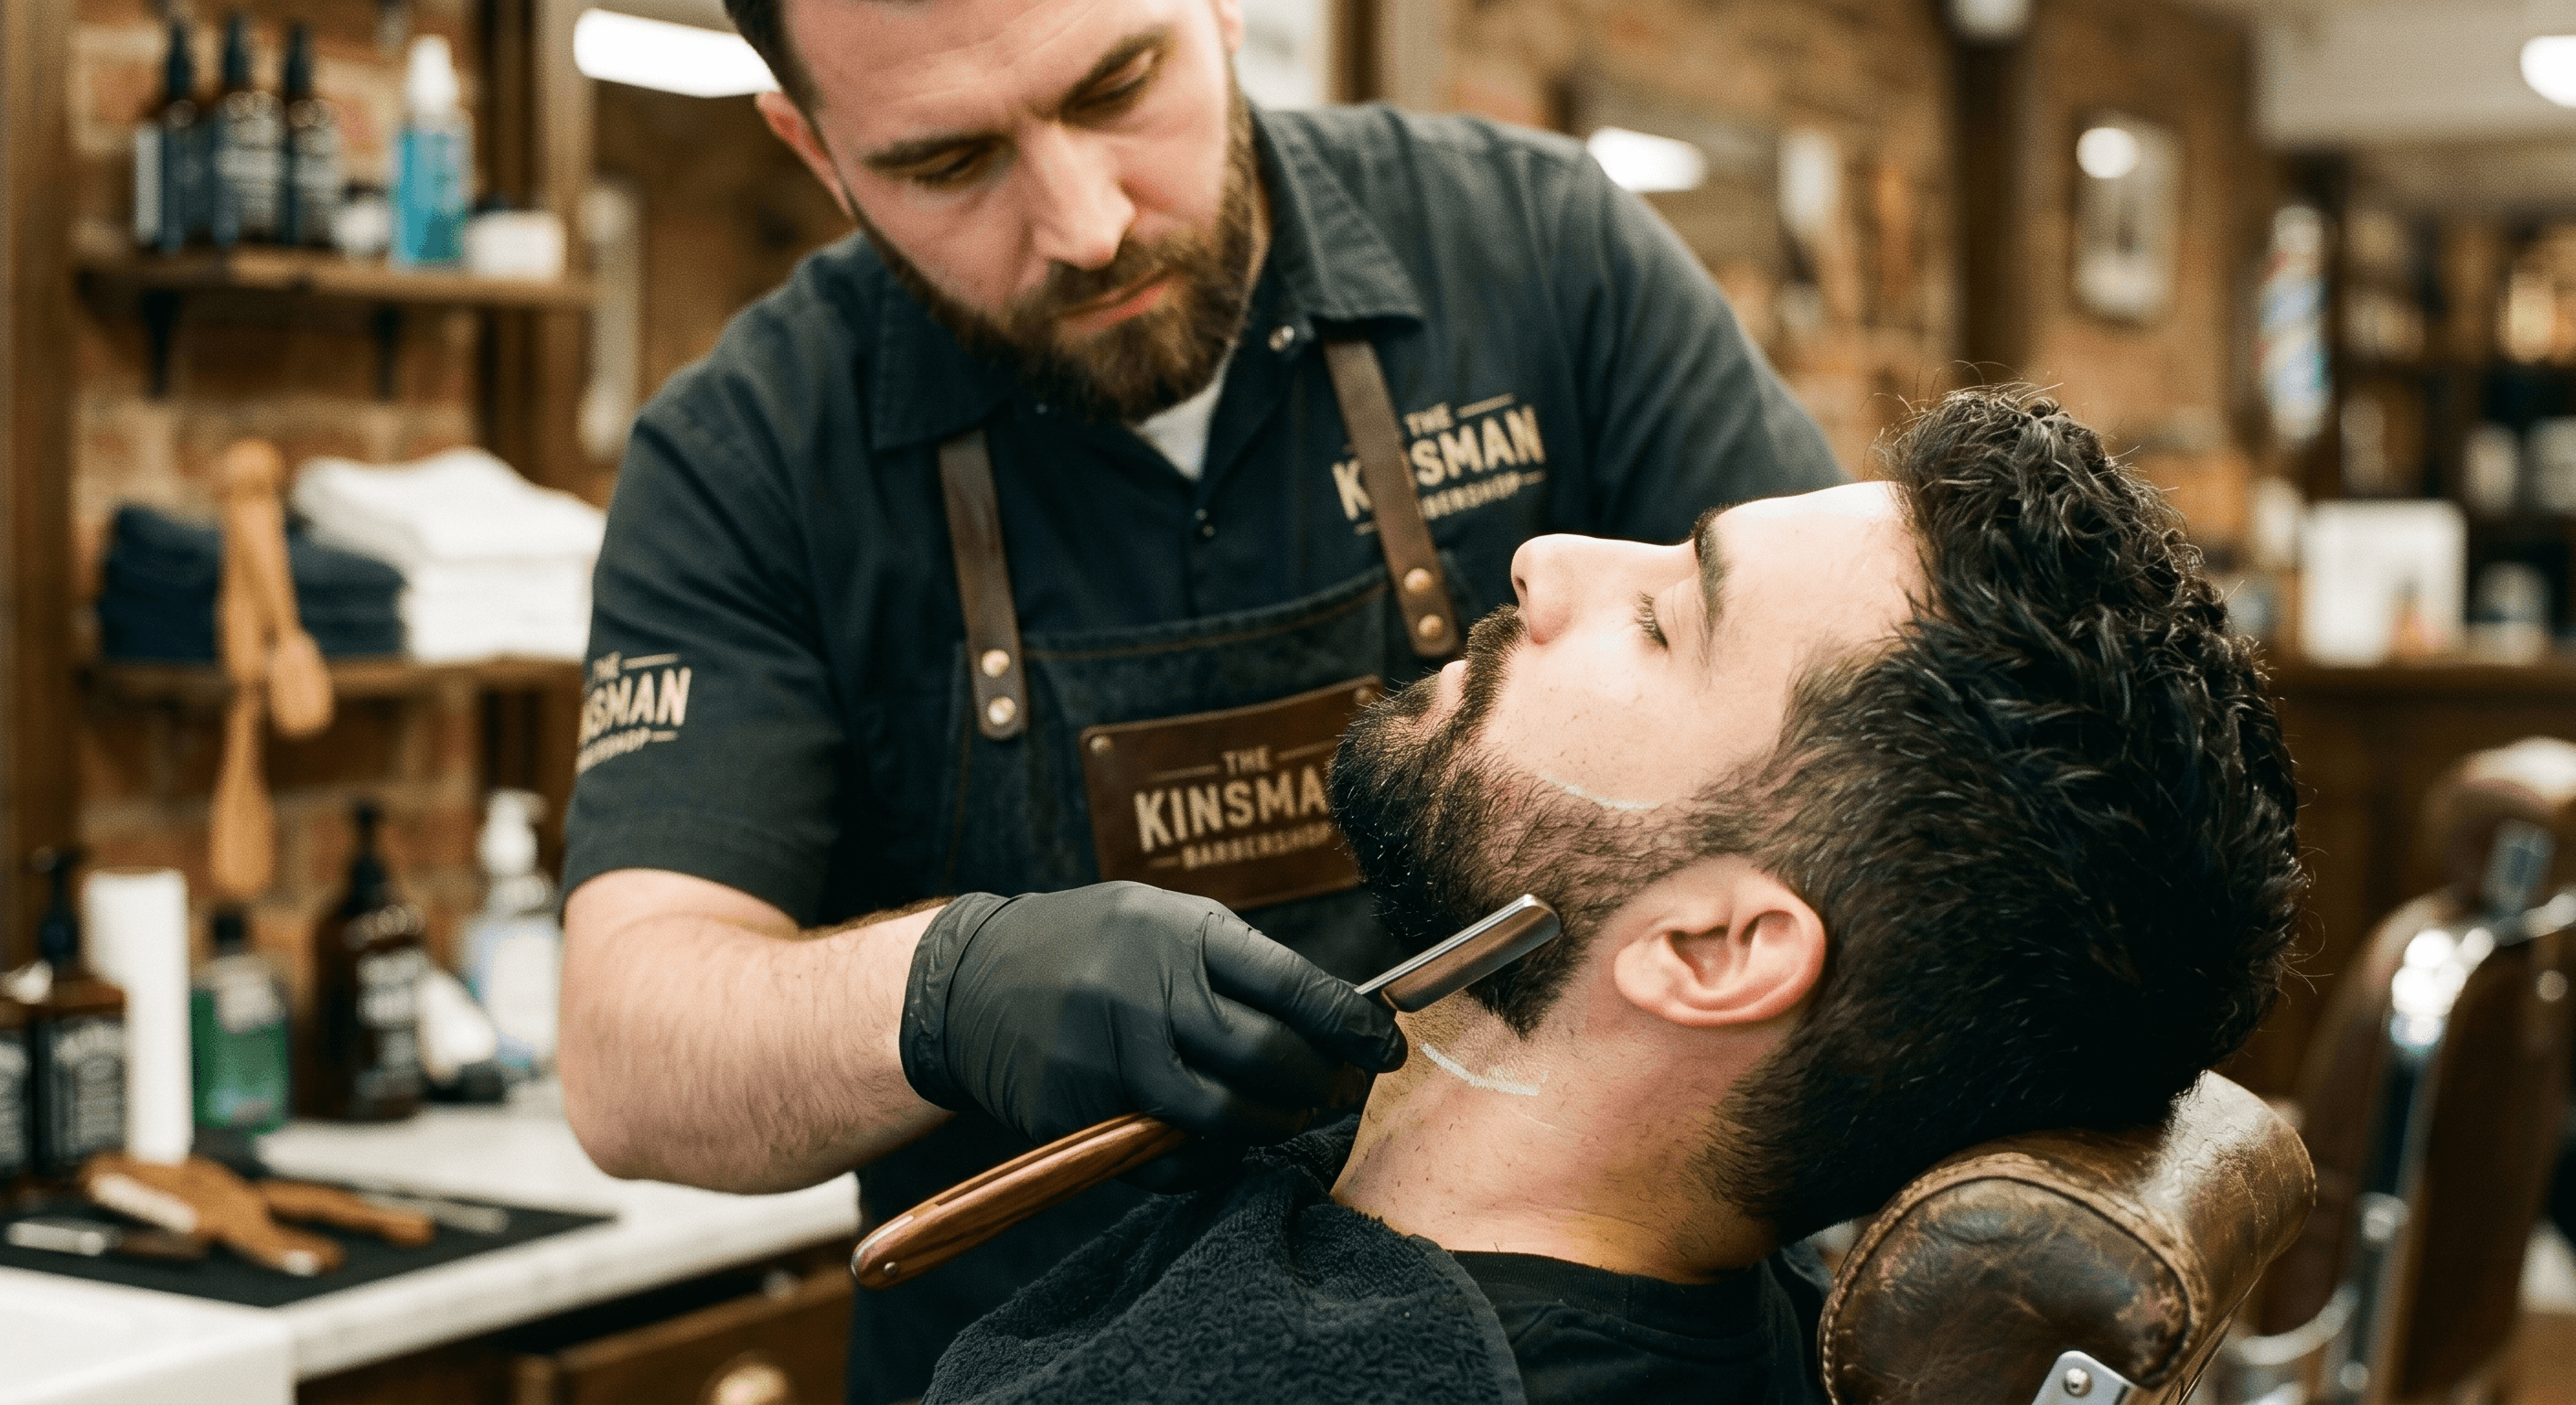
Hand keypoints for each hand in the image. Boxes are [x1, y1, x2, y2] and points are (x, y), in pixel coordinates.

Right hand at [900, 883, 1407, 1182]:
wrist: (967, 982)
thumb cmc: (1085, 947)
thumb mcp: (1158, 921)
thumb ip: (1233, 964)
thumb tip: (1332, 1016)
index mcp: (1178, 932)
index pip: (1292, 984)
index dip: (1351, 1024)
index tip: (1386, 1047)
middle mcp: (1146, 989)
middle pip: (1267, 1055)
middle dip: (1320, 1082)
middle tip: (1339, 1090)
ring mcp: (1108, 1053)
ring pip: (1223, 1114)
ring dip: (1271, 1126)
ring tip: (1288, 1117)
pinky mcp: (1078, 1108)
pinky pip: (1164, 1154)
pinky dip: (1204, 1160)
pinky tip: (1217, 1142)